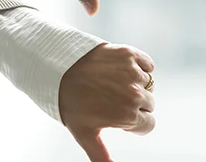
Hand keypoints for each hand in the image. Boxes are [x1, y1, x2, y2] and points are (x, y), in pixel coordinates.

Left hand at [59, 44, 155, 161]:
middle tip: (112, 98)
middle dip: (136, 104)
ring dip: (137, 85)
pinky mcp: (129, 54)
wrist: (56, 68)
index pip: (149, 124)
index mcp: (126, 116)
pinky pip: (148, 64)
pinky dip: (140, 66)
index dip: (134, 123)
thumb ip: (101, 156)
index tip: (119, 116)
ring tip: (113, 83)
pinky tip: (122, 70)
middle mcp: (133, 95)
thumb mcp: (85, 134)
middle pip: (150, 104)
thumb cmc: (69, 103)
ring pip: (149, 84)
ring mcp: (132, 73)